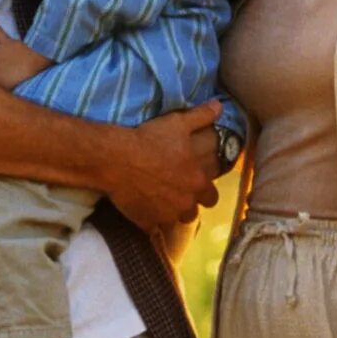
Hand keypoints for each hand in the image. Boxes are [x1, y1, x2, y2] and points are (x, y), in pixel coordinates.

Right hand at [102, 100, 224, 231]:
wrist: (117, 159)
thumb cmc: (149, 139)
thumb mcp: (178, 123)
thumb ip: (202, 117)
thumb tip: (219, 107)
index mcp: (199, 179)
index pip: (212, 192)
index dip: (204, 186)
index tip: (195, 180)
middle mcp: (188, 200)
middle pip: (198, 209)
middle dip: (193, 202)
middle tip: (180, 192)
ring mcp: (168, 214)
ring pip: (179, 220)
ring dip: (174, 213)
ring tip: (163, 202)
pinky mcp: (148, 222)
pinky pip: (153, 229)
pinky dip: (151, 221)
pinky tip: (144, 212)